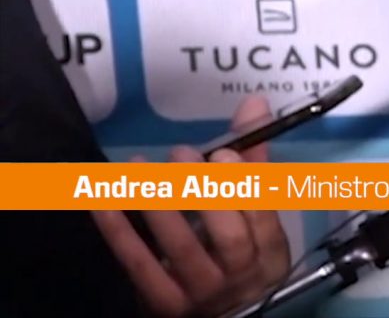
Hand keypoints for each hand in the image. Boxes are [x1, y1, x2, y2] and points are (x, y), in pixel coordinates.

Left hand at [92, 96, 292, 316]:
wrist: (218, 316)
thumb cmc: (240, 260)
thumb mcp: (259, 222)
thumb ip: (253, 166)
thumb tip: (255, 104)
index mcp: (270, 252)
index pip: (263, 216)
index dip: (242, 184)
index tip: (222, 152)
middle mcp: (240, 276)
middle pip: (228, 236)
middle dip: (205, 191)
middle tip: (181, 154)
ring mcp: (200, 292)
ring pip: (181, 248)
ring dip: (160, 204)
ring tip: (141, 168)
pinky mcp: (163, 303)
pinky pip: (139, 264)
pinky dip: (119, 231)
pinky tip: (105, 201)